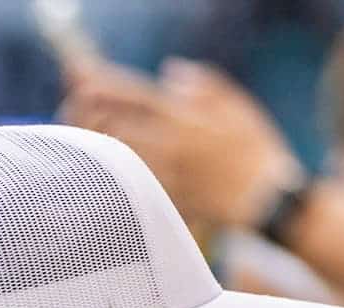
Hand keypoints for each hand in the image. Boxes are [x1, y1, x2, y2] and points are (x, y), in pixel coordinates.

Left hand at [60, 57, 300, 237]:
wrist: (269, 201)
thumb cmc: (256, 150)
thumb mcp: (239, 107)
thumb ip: (205, 85)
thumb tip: (170, 70)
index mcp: (190, 120)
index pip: (141, 98)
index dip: (110, 90)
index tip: (86, 84)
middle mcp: (175, 146)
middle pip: (120, 129)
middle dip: (94, 122)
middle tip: (73, 119)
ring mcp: (169, 175)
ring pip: (120, 161)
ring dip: (98, 151)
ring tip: (82, 146)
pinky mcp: (167, 201)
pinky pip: (131, 190)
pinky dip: (113, 181)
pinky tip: (100, 177)